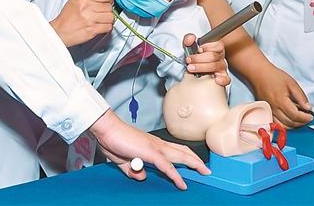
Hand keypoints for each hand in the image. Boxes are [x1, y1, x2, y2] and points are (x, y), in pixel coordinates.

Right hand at [50, 0, 114, 46]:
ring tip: (101, 19)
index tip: (106, 1)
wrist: (60, 31)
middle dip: (107, 9)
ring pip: (111, 17)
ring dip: (108, 19)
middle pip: (109, 6)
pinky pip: (108, 27)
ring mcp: (90, 19)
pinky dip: (106, 27)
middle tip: (101, 11)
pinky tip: (101, 25)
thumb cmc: (68, 16)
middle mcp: (87, 7)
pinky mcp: (92, 30)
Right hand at [89, 110, 209, 189]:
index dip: (186, 157)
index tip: (195, 165)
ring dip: (194, 164)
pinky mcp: (150, 152)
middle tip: (207, 169)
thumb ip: (133, 169)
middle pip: (183, 151)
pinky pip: (166, 166)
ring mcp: (155, 147)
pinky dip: (175, 175)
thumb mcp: (124, 161)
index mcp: (152, 144)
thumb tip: (142, 175)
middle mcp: (157, 144)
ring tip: (204, 172)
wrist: (107, 130)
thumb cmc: (113, 141)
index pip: (174, 150)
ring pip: (180, 156)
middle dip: (196, 160)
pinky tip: (181, 183)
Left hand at [183, 33, 229, 86]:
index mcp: (216, 49)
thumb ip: (188, 39)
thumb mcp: (189, 46)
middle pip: (214, 56)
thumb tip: (190, 38)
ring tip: (191, 68)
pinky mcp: (222, 78)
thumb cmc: (194, 58)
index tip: (198, 50)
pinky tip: (215, 80)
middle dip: (199, 58)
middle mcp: (220, 58)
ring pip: (216, 66)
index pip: (218, 45)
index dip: (208, 47)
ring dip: (202, 67)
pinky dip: (222, 79)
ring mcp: (221, 69)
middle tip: (189, 60)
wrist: (193, 71)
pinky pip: (226, 79)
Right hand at [252, 64, 312, 127]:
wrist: (259, 74)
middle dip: (302, 122)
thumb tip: (308, 108)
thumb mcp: (292, 83)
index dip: (305, 118)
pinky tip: (290, 119)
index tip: (311, 116)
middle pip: (290, 123)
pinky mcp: (266, 112)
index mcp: (281, 101)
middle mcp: (274, 109)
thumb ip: (301, 97)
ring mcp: (269, 111)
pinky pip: (276, 123)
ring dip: (294, 125)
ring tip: (300, 119)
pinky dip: (285, 124)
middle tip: (308, 118)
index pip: (296, 116)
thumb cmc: (274, 76)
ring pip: (283, 126)